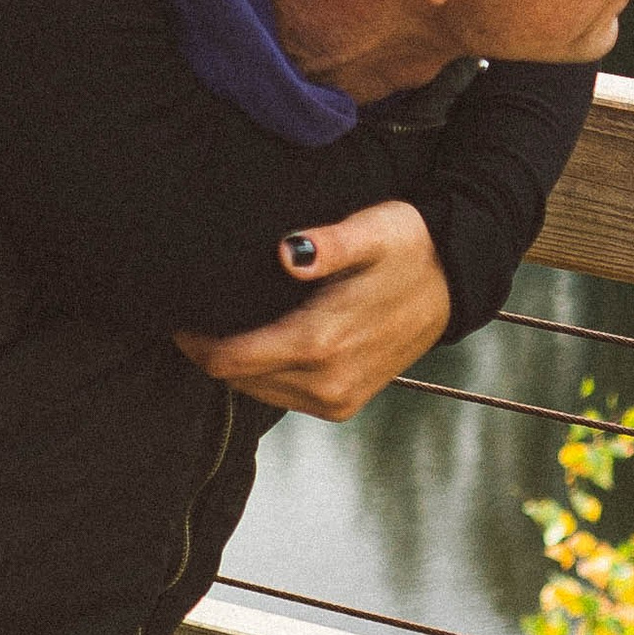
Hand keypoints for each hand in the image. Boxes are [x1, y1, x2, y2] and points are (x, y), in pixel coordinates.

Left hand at [174, 200, 449, 419]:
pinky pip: (283, 397)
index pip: (232, 360)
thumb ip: (329, 244)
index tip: (176, 312)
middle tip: (191, 311)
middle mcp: (327, 383)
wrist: (457, 281)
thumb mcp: (372, 230)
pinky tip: (257, 341)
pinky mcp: (344, 404)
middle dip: (209, 351)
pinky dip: (262, 374)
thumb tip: (287, 252)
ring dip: (235, 365)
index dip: (194, 341)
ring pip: (257, 392)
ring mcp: (337, 399)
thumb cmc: (409, 245)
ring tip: (217, 323)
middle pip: (238, 380)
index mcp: (322, 344)